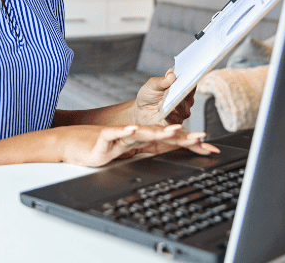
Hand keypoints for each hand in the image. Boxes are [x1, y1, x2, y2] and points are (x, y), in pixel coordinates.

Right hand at [57, 124, 216, 167]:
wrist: (74, 144)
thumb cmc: (102, 149)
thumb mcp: (129, 154)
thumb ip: (148, 152)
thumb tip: (169, 155)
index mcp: (143, 140)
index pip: (170, 142)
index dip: (190, 144)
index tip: (210, 148)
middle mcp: (136, 135)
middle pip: (162, 135)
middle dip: (183, 137)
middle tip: (202, 137)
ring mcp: (121, 135)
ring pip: (143, 133)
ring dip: (158, 132)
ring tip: (174, 130)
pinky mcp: (106, 137)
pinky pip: (117, 134)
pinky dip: (125, 131)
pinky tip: (134, 129)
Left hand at [133, 68, 195, 126]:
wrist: (140, 111)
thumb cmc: (149, 96)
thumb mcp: (152, 85)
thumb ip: (161, 80)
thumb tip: (171, 74)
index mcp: (182, 87)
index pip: (191, 82)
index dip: (189, 78)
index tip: (186, 75)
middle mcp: (185, 100)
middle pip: (188, 95)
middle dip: (182, 91)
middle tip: (176, 88)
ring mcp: (182, 112)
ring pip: (183, 108)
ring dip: (174, 104)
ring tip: (163, 101)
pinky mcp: (175, 123)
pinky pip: (175, 119)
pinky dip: (169, 114)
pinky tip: (161, 109)